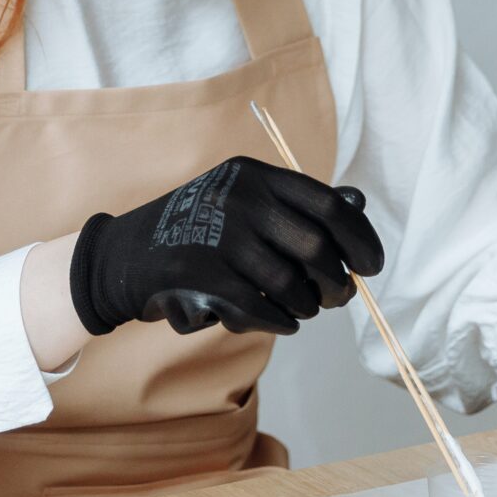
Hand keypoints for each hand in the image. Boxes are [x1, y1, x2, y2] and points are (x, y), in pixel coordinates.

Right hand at [68, 157, 383, 336]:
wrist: (125, 254)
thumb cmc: (199, 231)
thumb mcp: (242, 201)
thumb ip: (297, 204)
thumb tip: (358, 205)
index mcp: (254, 175)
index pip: (329, 206)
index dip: (361, 239)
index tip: (372, 265)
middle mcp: (238, 198)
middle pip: (316, 247)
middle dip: (337, 281)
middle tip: (339, 297)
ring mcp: (218, 236)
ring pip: (290, 284)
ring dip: (307, 306)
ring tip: (304, 310)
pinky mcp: (201, 275)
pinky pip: (260, 308)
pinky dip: (280, 321)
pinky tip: (282, 321)